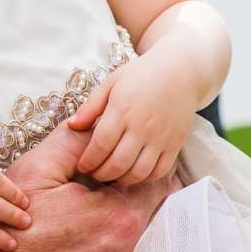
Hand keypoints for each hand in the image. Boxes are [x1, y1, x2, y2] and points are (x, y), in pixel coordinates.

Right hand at [0, 121, 177, 251]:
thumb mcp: (40, 169)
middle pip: (149, 208)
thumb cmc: (14, 220)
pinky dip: (109, 242)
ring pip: (137, 232)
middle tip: (103, 182)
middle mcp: (128, 248)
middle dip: (131, 191)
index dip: (139, 167)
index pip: (156, 183)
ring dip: (120, 216)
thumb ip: (77, 141)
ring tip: (87, 208)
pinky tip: (81, 236)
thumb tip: (102, 124)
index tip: (122, 162)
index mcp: (120, 216)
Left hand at [67, 56, 197, 185]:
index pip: (100, 145)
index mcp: (122, 109)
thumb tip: (71, 126)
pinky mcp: (176, 143)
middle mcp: (142, 126)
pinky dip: (145, 178)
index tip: (82, 165)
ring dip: (121, 180)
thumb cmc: (140, 75)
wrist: (179, 71)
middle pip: (118, 163)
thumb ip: (90, 107)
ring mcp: (161, 137)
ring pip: (139, 172)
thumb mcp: (111, 83)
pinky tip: (134, 173)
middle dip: (101, 174)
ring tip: (112, 176)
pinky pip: (160, 171)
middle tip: (94, 174)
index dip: (88, 160)